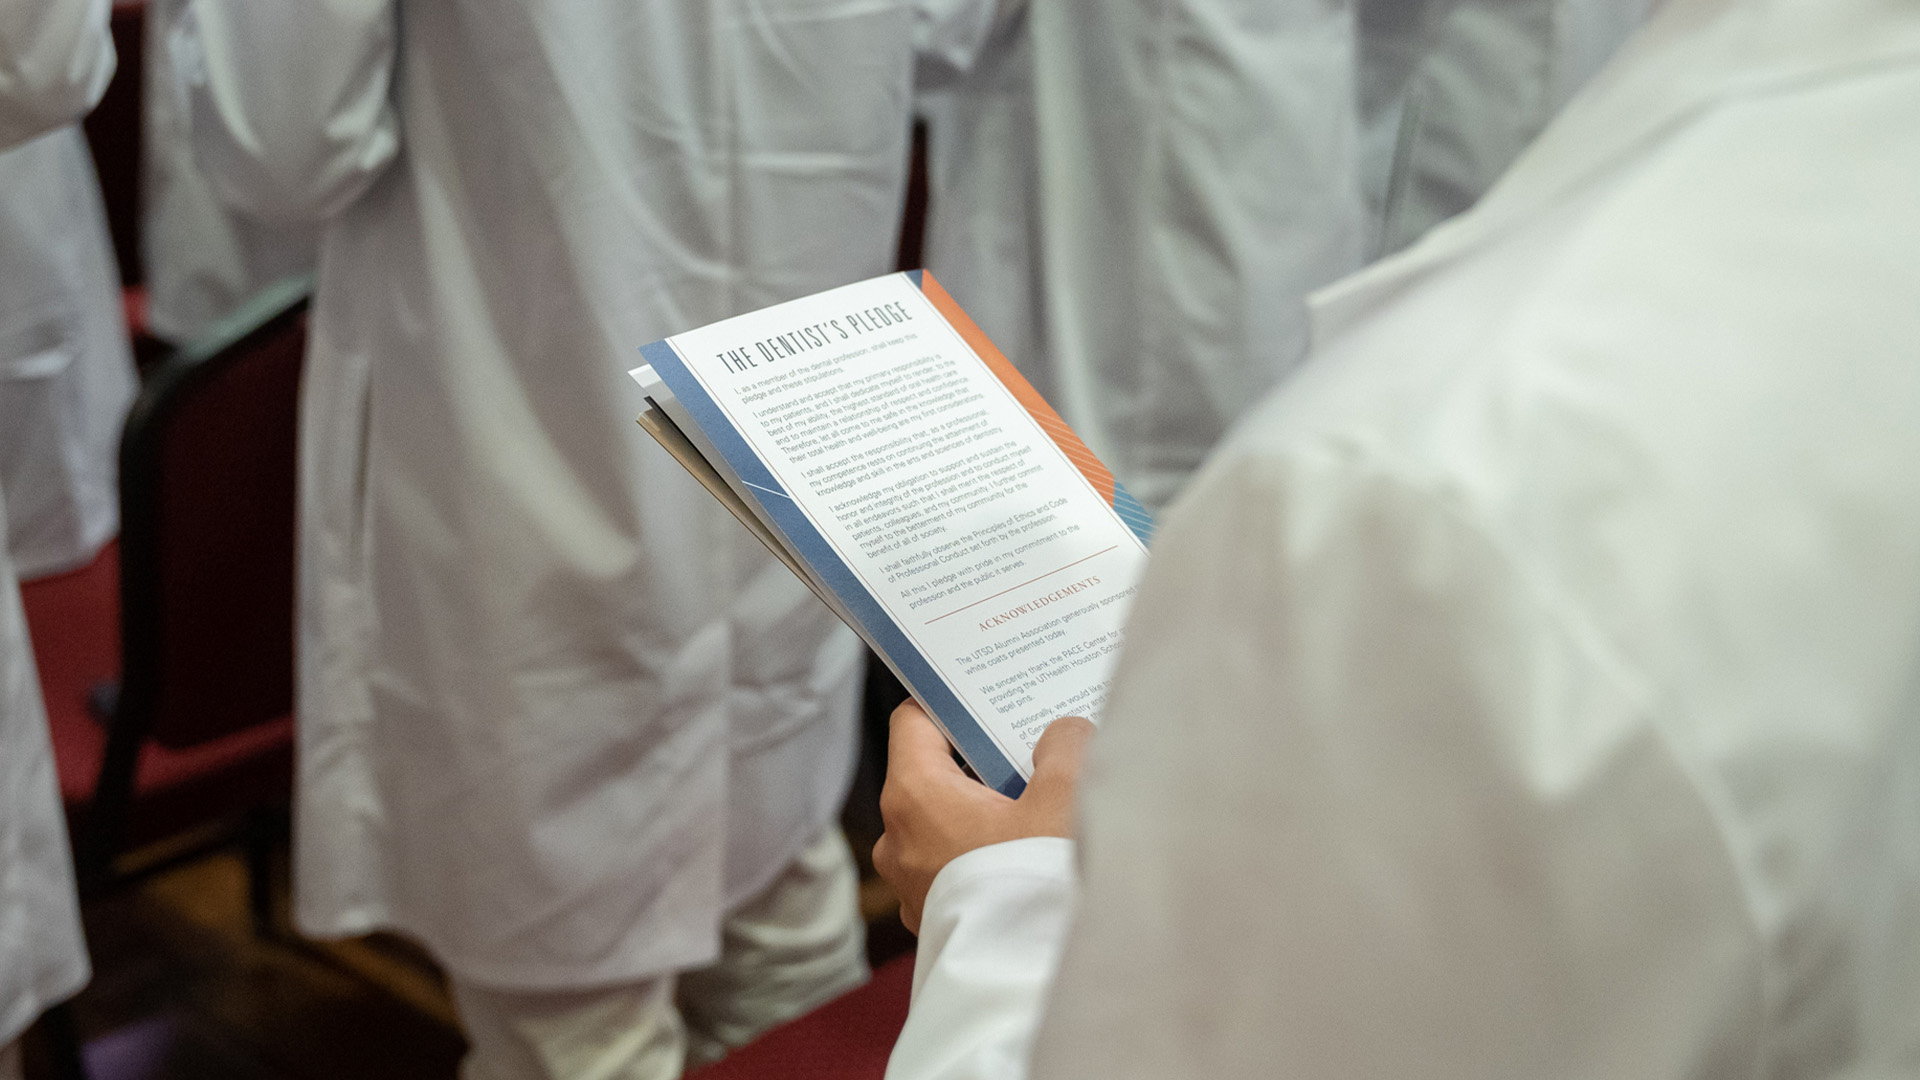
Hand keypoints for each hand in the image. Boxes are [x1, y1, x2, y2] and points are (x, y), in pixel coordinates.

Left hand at [873, 700, 1092, 933]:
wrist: (1028, 981)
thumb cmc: (1036, 886)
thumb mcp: (1064, 797)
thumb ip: (1065, 747)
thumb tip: (1062, 734)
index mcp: (913, 796)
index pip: (912, 720)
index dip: (949, 699)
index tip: (984, 689)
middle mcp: (899, 838)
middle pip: (935, 770)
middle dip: (982, 755)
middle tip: (1029, 738)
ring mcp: (913, 883)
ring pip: (948, 820)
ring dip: (989, 806)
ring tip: (1041, 796)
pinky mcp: (937, 915)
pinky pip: (957, 861)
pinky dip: (987, 847)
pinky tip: (1033, 847)